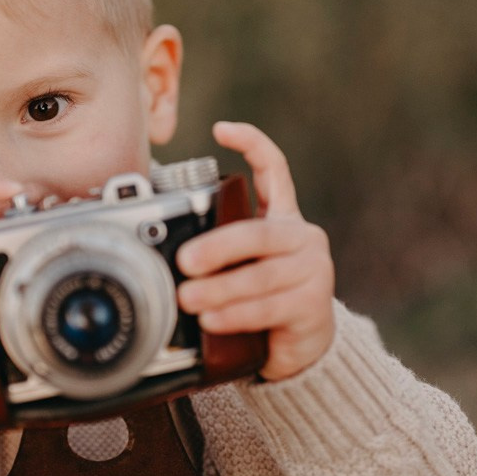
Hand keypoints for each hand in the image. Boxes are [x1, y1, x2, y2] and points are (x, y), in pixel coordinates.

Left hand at [176, 121, 334, 379]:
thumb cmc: (262, 299)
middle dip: (216, 248)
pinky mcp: (314, 305)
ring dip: (220, 288)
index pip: (275, 170)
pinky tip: (213, 319)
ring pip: (260, 276)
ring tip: (189, 298)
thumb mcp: (241, 266)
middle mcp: (303, 239)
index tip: (221, 129)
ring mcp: (313, 271)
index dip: (252, 144)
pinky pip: (269, 307)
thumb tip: (162, 252)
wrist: (303, 346)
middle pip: (257, 234)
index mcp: (284, 219)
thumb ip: (218, 251)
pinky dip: (236, 314)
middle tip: (184, 261)